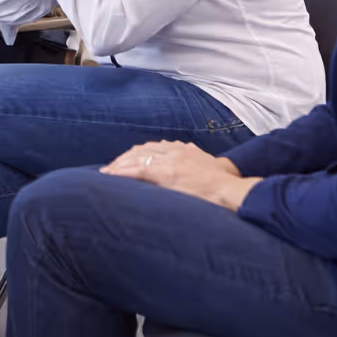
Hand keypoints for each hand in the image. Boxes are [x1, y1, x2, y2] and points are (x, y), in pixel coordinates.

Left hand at [100, 140, 258, 210]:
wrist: (229, 189)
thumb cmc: (224, 182)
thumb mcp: (209, 164)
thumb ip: (196, 158)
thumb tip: (191, 154)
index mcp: (183, 149)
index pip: (153, 147)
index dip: (137, 154)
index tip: (127, 160)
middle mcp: (174, 150)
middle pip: (141, 150)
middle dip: (124, 158)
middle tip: (112, 167)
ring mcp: (169, 160)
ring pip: (136, 158)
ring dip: (119, 165)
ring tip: (107, 172)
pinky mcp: (166, 172)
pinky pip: (138, 169)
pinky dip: (122, 171)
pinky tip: (111, 175)